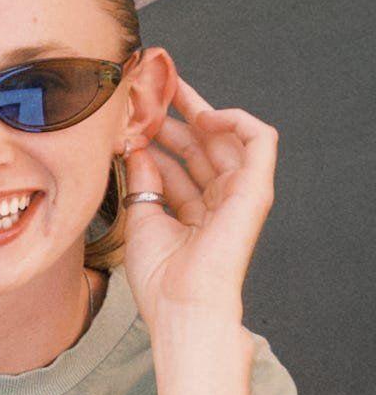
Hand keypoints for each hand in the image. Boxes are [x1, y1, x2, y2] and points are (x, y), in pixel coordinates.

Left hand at [121, 76, 275, 333]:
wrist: (181, 305)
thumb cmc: (161, 278)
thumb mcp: (141, 218)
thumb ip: (143, 181)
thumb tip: (138, 148)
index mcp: (193, 211)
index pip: (179, 163)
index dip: (158, 136)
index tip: (133, 114)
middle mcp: (218, 200)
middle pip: (200, 146)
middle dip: (176, 114)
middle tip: (150, 89)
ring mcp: (239, 194)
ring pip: (225, 138)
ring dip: (197, 111)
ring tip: (167, 92)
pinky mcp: (257, 189)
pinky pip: (260, 140)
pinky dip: (238, 120)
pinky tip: (207, 115)